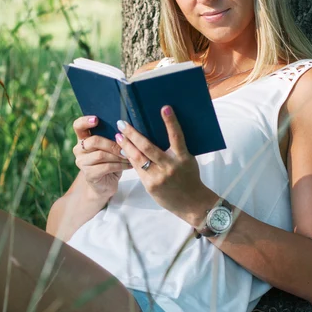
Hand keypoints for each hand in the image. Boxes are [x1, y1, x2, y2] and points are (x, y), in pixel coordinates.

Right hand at [73, 116, 132, 201]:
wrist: (105, 184)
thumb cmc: (110, 161)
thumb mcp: (110, 147)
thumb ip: (112, 136)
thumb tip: (126, 128)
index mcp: (83, 139)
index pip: (78, 126)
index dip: (85, 121)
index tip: (96, 119)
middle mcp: (79, 149)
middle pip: (94, 141)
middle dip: (112, 143)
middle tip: (126, 146)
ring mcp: (82, 163)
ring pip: (101, 155)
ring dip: (118, 155)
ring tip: (130, 156)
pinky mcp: (89, 175)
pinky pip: (106, 166)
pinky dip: (120, 165)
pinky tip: (129, 165)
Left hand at [114, 106, 216, 223]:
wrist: (192, 203)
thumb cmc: (190, 177)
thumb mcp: (187, 160)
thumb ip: (176, 148)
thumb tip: (160, 131)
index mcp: (183, 157)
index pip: (177, 137)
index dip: (171, 122)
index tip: (165, 108)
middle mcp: (170, 166)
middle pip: (148, 147)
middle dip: (133, 134)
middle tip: (123, 123)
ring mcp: (159, 177)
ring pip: (138, 158)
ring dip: (127, 145)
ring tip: (118, 136)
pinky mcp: (150, 185)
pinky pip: (137, 169)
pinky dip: (130, 158)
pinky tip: (123, 151)